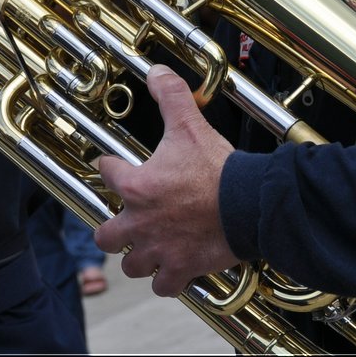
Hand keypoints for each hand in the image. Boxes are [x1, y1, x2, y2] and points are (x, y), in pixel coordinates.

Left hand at [93, 65, 237, 296]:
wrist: (250, 204)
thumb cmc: (217, 168)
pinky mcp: (182, 269)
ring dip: (138, 258)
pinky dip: (167, 281)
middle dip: (113, 230)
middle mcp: (138, 223)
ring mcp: (159, 250)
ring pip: (131, 265)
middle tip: (127, 222)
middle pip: (105, 236)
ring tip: (149, 248)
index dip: (111, 167)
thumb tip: (157, 70)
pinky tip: (173, 270)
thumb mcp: (190, 125)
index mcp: (135, 187)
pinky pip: (163, 286)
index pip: (106, 172)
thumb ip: (171, 96)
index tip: (116, 167)